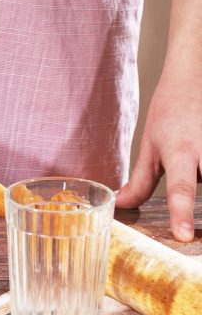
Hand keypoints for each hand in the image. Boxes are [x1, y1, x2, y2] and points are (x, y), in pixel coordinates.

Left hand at [117, 64, 201, 241]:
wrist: (196, 78)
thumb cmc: (170, 111)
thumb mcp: (150, 146)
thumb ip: (140, 181)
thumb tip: (121, 207)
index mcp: (180, 152)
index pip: (180, 188)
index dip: (181, 213)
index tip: (183, 236)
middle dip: (197, 192)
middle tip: (189, 182)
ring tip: (192, 151)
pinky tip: (198, 154)